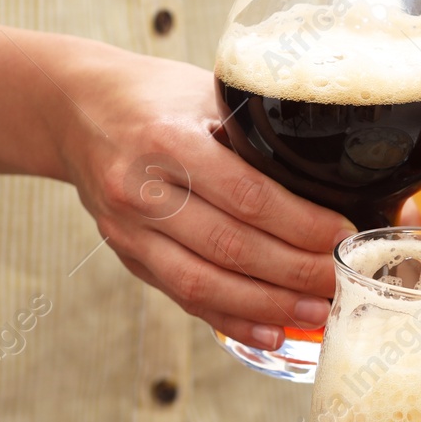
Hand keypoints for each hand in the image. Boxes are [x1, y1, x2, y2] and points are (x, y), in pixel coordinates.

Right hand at [0, 16, 354, 348]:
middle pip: (230, 247)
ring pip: (204, 283)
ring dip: (268, 306)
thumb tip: (346, 167)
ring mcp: (128, 230)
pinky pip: (183, 297)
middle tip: (344, 283)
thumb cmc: (154, 95)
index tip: (344, 236)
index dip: (300, 224)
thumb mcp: (206, 90)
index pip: (246, 195)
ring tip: (319, 314)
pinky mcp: (127, 256)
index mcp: (166, 139)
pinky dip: (231, 319)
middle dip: (295, 273)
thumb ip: (258, 131)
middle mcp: (140, 189)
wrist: (74, 108)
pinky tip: (272, 331)